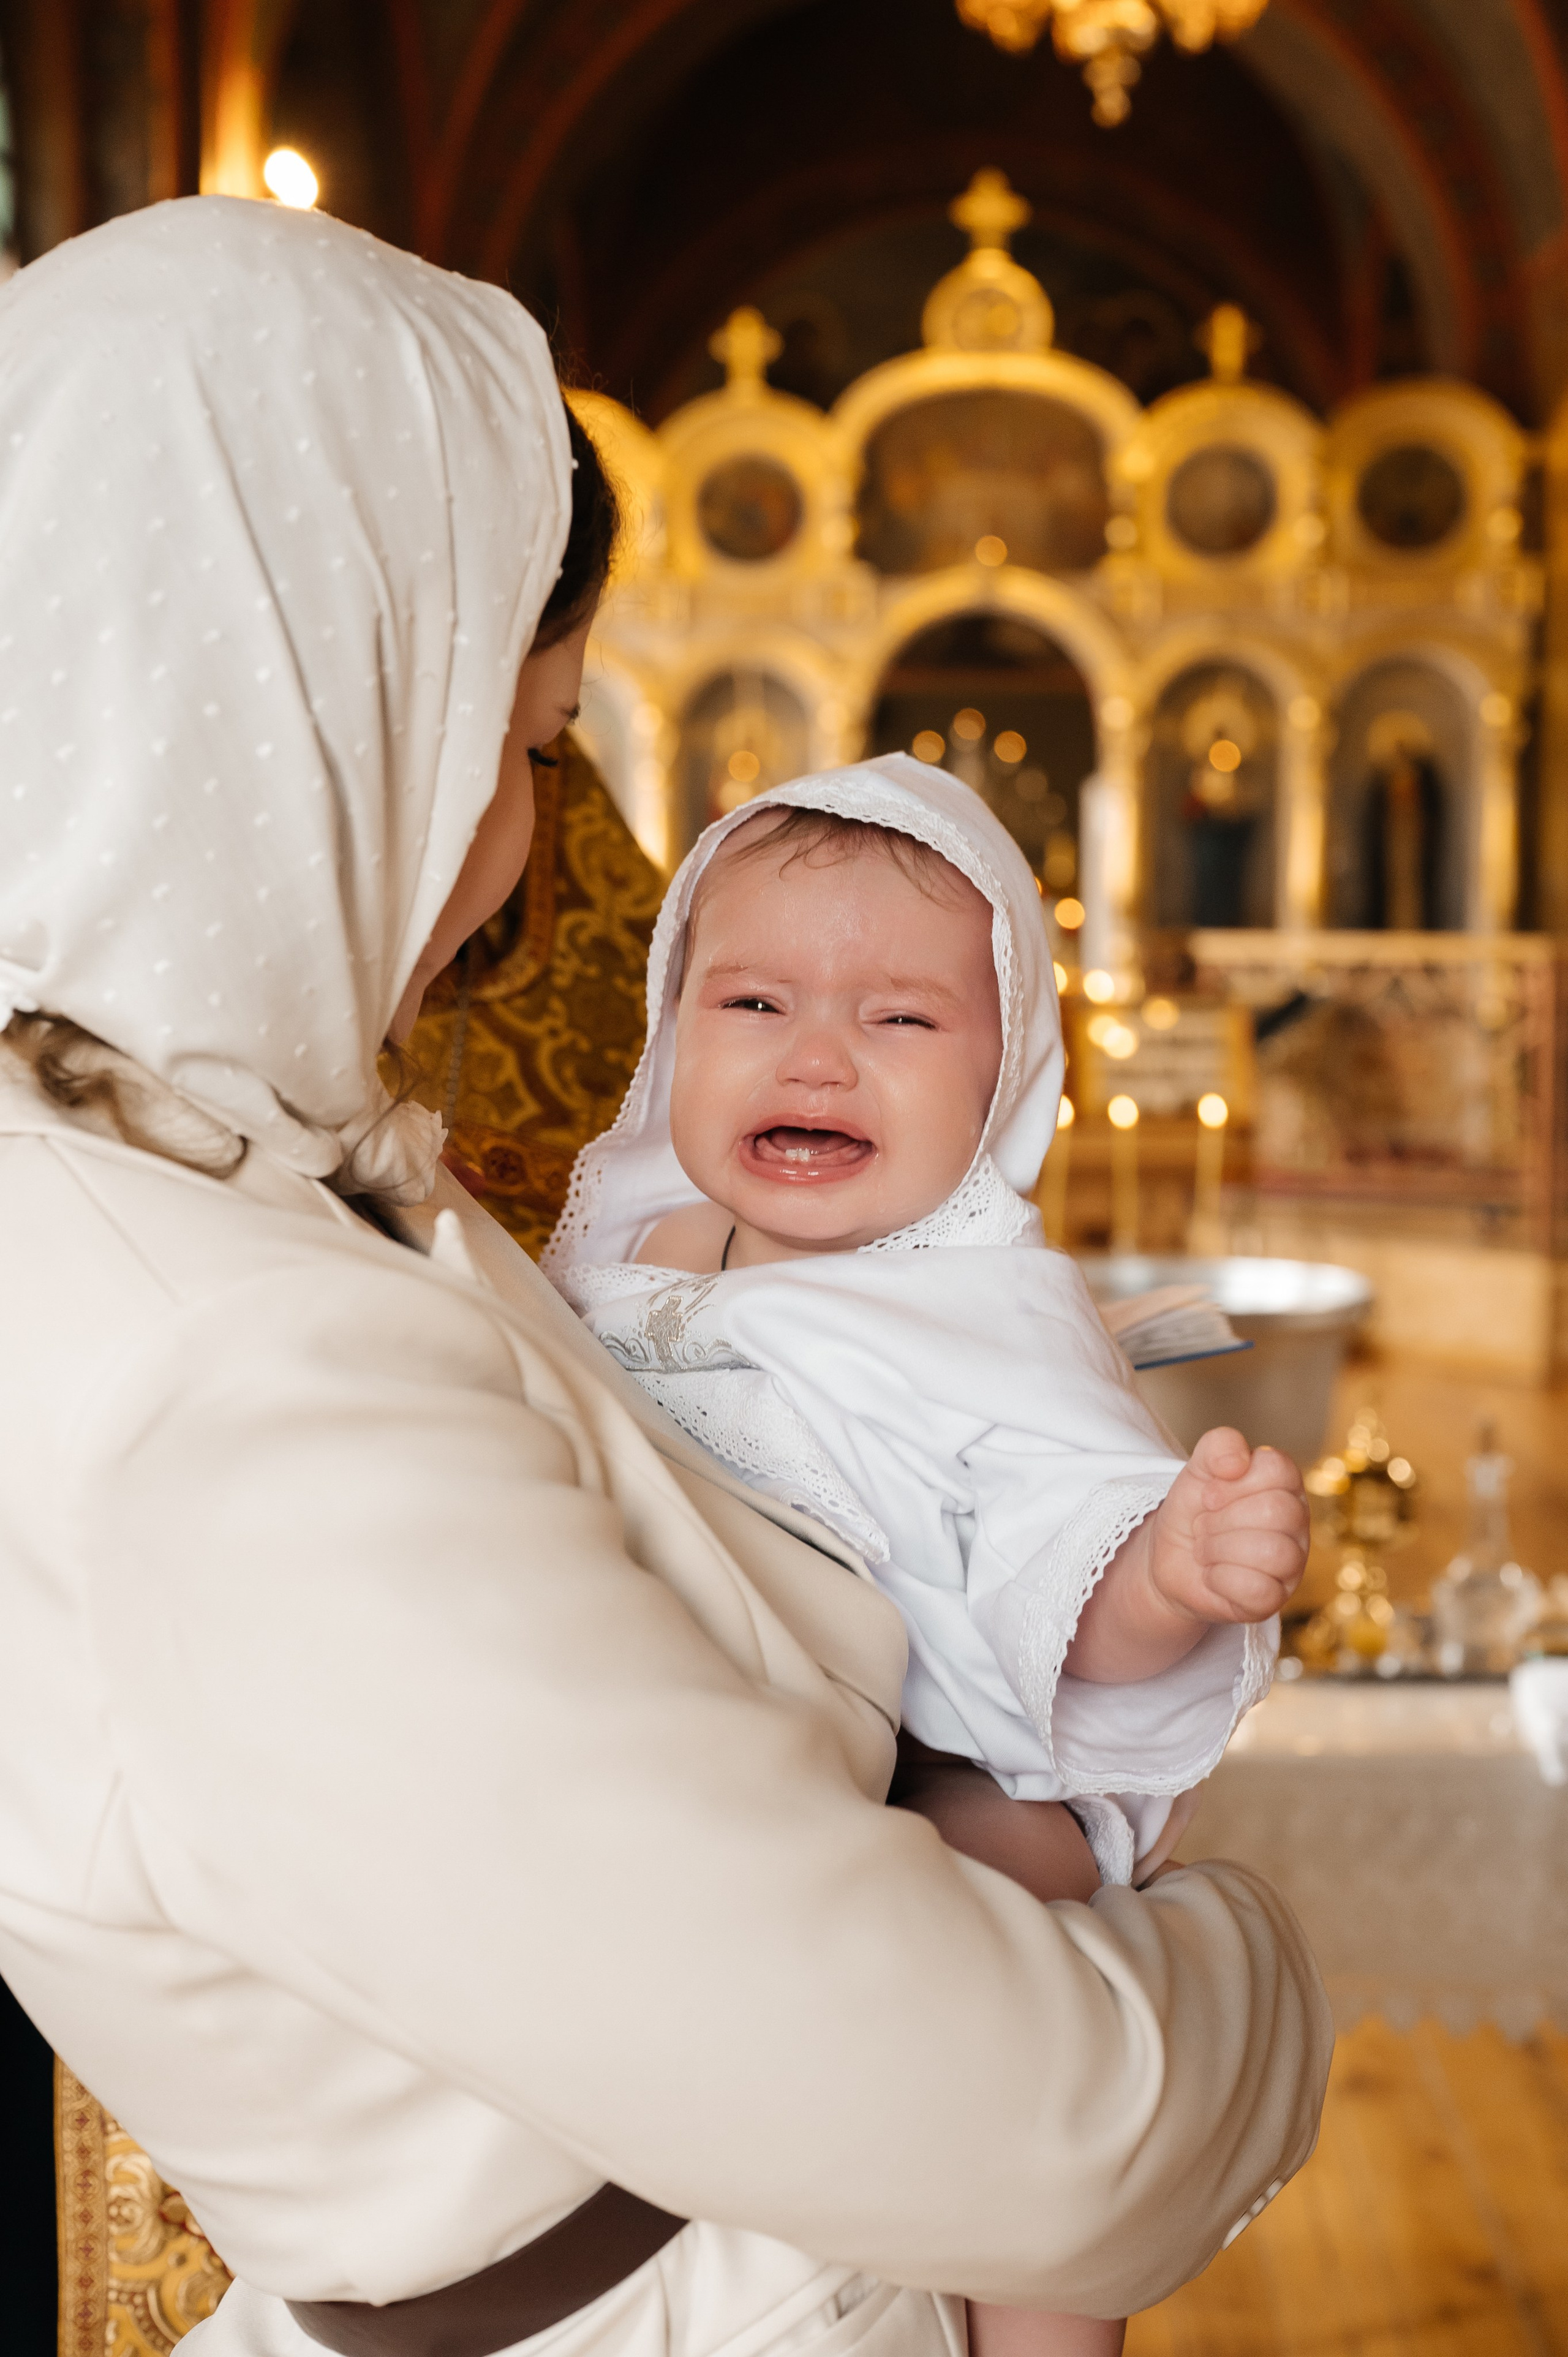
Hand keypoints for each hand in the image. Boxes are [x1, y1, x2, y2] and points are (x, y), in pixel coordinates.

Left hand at [1147, 1427, 1307, 1628]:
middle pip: (1277, 1511)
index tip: (1209, 1495)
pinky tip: (1212, 1575)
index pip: (1279, 1468)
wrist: (1169, 1558)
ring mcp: (1291, 1564)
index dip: (1234, 1482)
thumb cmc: (1195, 1511)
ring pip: (1273, 1552)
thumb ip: (1219, 1444)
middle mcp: (1297, 1523)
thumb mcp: (1197, 1469)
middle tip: (1203, 1526)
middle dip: (1222, 1518)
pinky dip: (1221, 1580)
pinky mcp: (1274, 1600)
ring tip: (1205, 1549)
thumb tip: (1238, 1461)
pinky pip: (1260, 1590)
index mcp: (1285, 1485)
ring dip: (1219, 1549)